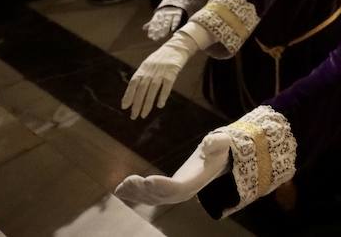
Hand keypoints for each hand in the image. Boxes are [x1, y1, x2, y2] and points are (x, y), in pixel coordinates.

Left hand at [114, 131, 230, 206]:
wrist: (213, 163)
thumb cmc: (216, 152)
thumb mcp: (221, 144)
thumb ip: (218, 142)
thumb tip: (212, 141)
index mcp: (194, 182)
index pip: (177, 188)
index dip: (163, 185)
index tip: (148, 180)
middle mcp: (183, 193)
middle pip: (161, 196)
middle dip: (144, 190)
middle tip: (130, 180)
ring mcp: (172, 195)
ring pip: (151, 198)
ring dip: (135, 193)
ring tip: (122, 185)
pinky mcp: (165, 192)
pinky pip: (147, 197)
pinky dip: (133, 194)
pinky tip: (120, 190)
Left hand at [122, 26, 203, 119]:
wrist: (175, 48)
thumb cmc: (160, 59)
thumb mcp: (148, 65)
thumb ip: (141, 77)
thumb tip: (132, 93)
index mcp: (143, 69)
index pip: (133, 83)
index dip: (128, 95)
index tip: (125, 107)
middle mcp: (150, 71)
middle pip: (142, 89)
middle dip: (137, 103)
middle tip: (133, 116)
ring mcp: (161, 72)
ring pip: (152, 89)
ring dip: (147, 103)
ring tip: (144, 114)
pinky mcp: (172, 73)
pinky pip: (166, 86)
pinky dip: (163, 95)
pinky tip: (160, 105)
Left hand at [143, 7, 183, 41]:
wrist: (174, 4)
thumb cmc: (164, 13)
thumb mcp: (158, 17)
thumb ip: (151, 23)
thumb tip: (143, 28)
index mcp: (158, 15)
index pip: (154, 23)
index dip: (152, 30)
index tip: (150, 36)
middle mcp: (163, 14)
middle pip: (160, 23)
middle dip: (157, 31)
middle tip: (155, 38)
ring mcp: (171, 13)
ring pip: (167, 22)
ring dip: (164, 28)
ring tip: (162, 36)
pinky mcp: (178, 13)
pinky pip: (176, 19)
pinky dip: (175, 24)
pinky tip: (173, 30)